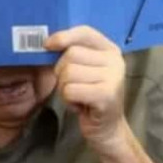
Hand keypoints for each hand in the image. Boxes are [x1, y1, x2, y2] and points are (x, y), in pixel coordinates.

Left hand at [44, 26, 127, 153]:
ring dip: (64, 88)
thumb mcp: (86, 70)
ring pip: (68, 73)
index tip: (47, 45)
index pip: (85, 32)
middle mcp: (115, 60)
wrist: (107, 130)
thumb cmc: (91, 97)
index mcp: (110, 50)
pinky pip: (70, 90)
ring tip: (78, 96)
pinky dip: (68, 100)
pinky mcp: (106, 95)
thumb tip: (47, 42)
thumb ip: (73, 53)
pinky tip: (80, 106)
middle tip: (73, 86)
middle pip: (71, 54)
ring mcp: (113, 77)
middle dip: (61, 72)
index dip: (63, 36)